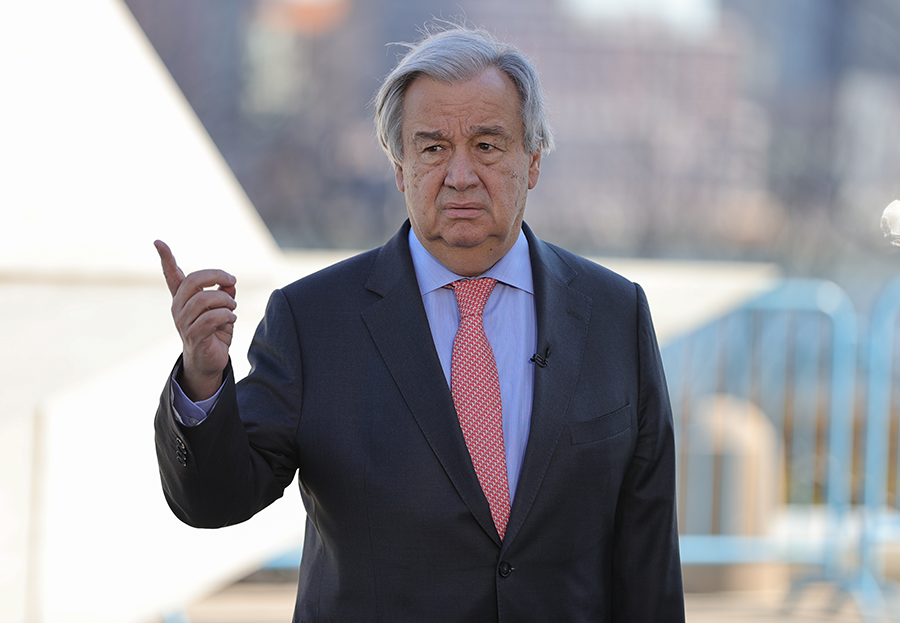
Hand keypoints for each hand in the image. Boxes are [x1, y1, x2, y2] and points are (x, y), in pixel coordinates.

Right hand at [154, 240, 236, 400]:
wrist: (209, 362)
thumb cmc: (215, 332)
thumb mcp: (223, 308)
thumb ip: (226, 292)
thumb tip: (230, 280)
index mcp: (183, 299)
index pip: (172, 275)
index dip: (165, 258)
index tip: (157, 241)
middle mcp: (179, 308)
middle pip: (193, 281)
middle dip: (216, 275)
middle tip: (232, 279)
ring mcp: (183, 322)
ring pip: (204, 299)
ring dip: (226, 300)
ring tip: (233, 307)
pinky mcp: (193, 335)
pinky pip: (211, 318)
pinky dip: (226, 316)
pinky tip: (231, 319)